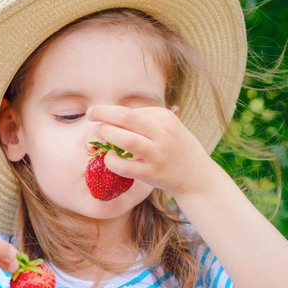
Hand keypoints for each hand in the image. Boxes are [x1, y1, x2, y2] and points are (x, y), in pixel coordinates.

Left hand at [86, 105, 215, 196]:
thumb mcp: (168, 127)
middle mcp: (163, 133)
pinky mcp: (152, 173)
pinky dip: (112, 161)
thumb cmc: (176, 148)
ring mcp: (158, 154)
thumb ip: (145, 121)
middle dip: (104, 113)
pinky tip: (108, 158)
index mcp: (165, 118)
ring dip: (107, 134)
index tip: (100, 114)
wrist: (197, 176)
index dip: (112, 112)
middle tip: (90, 114)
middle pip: (127, 118)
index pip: (132, 111)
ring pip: (127, 140)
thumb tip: (111, 117)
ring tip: (97, 132)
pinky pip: (126, 167)